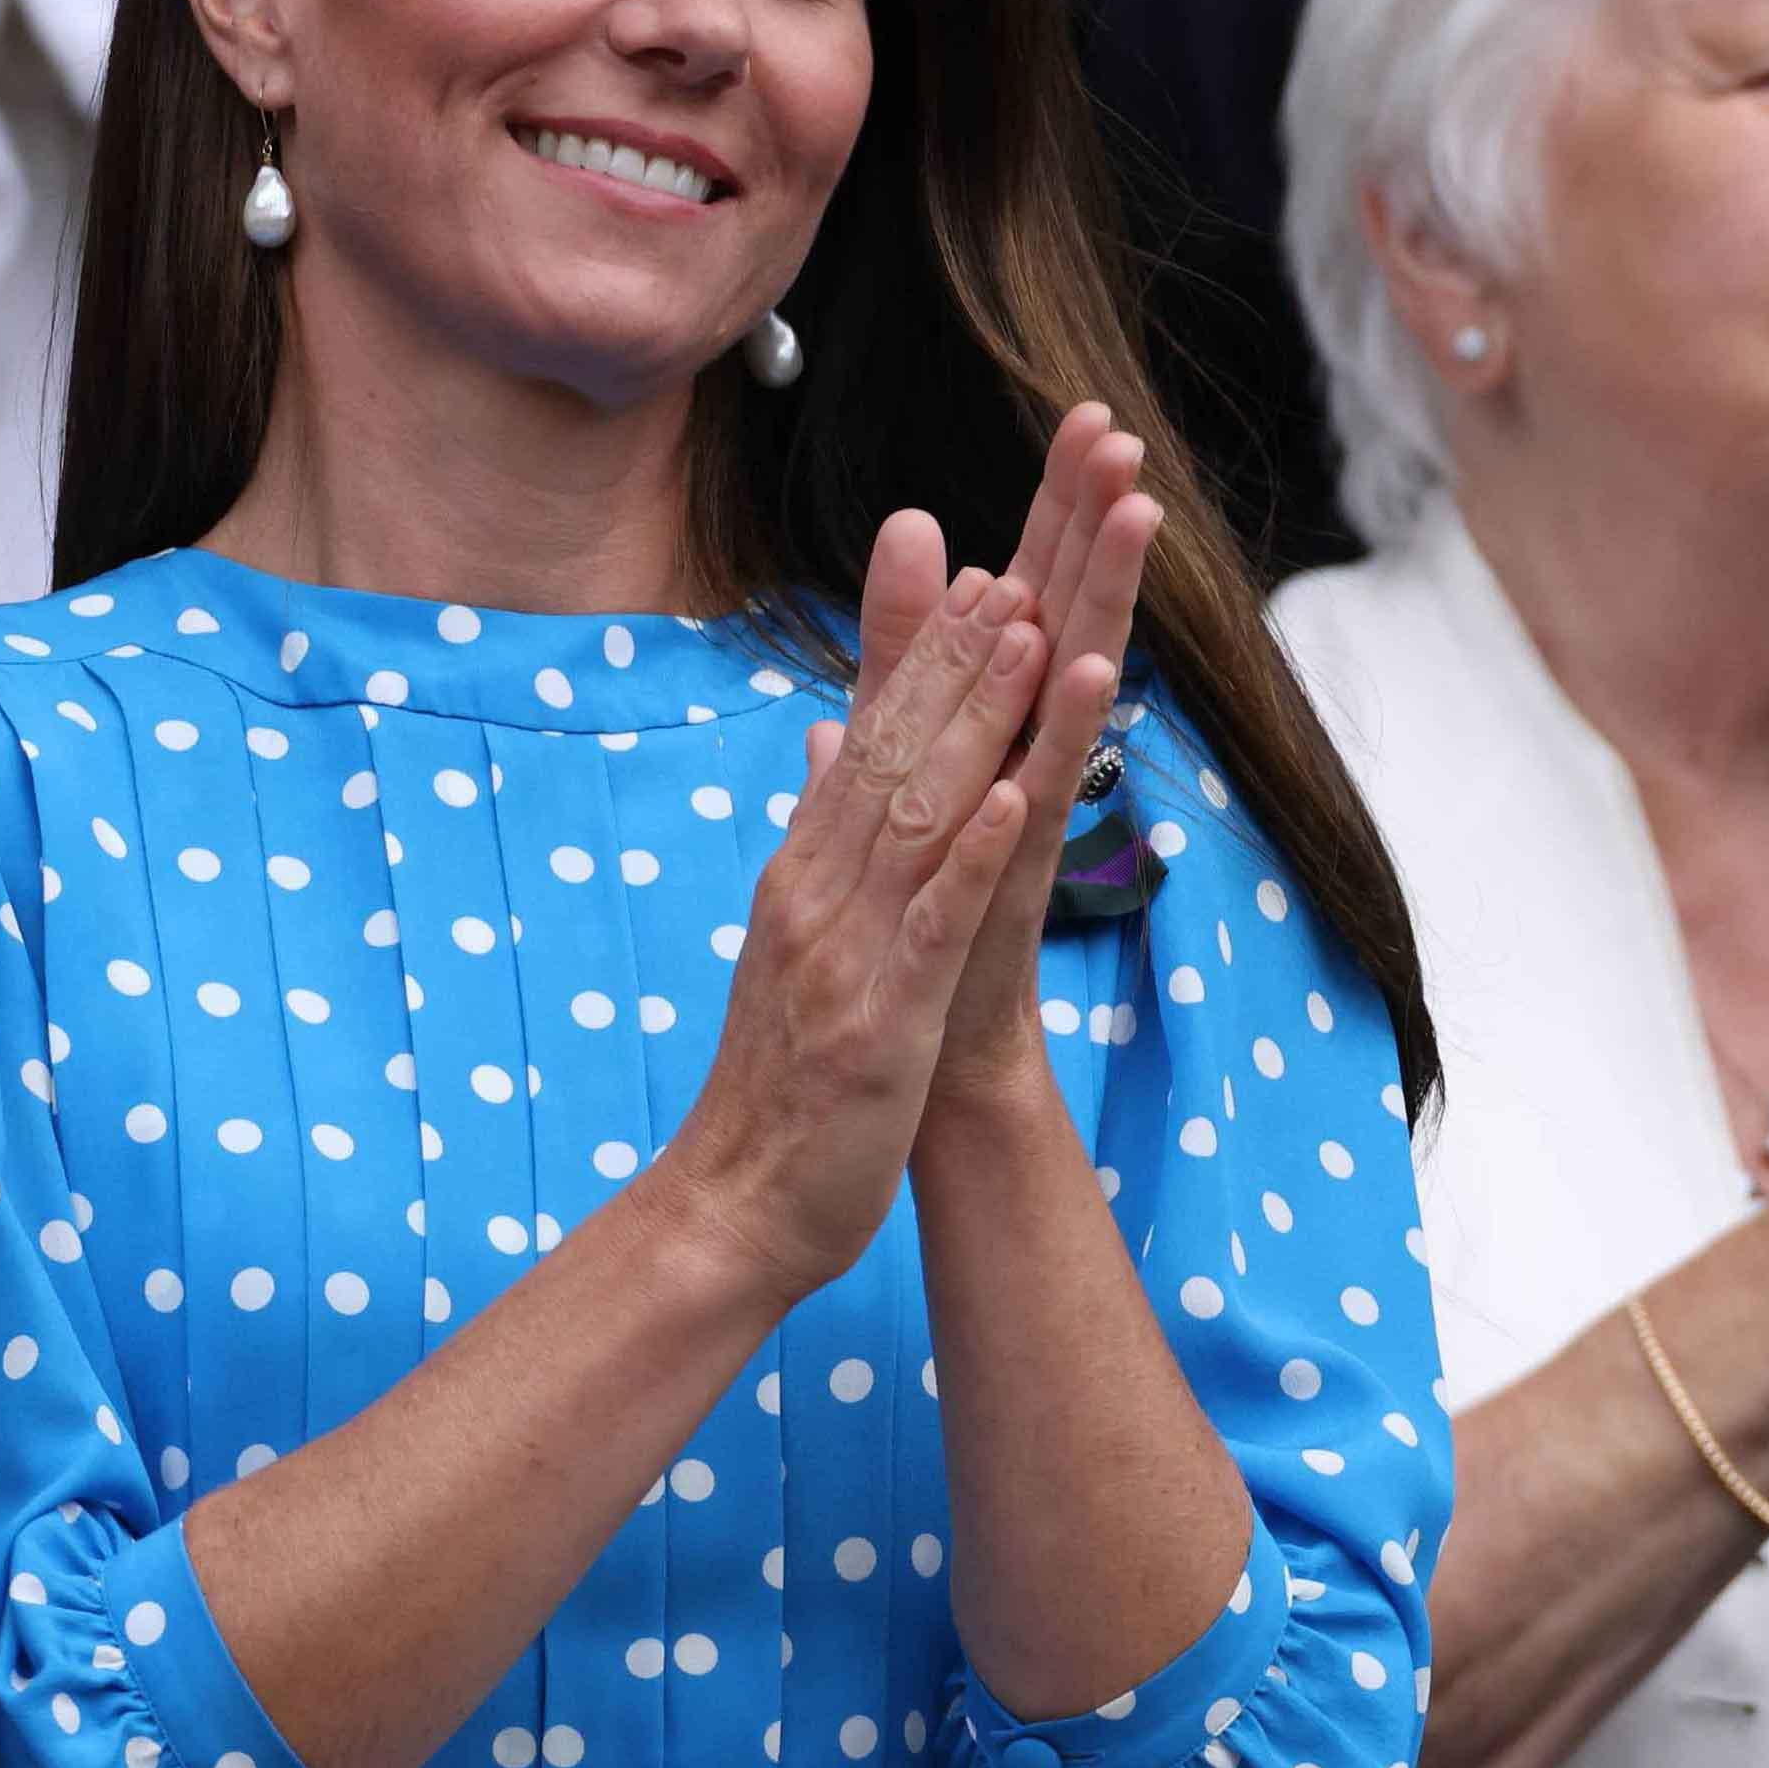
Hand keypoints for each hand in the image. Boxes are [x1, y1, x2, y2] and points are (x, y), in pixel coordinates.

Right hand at [663, 517, 1052, 1305]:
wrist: (736, 1204)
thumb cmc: (783, 1078)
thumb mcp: (801, 934)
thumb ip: (815, 828)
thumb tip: (823, 734)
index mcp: (806, 871)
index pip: (872, 743)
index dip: (928, 660)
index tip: (982, 573)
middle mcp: (818, 891)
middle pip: (894, 754)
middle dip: (958, 658)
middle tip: (1016, 562)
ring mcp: (846, 952)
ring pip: (919, 816)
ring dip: (977, 724)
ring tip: (1032, 637)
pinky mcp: (882, 1019)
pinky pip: (931, 925)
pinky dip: (968, 857)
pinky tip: (1010, 797)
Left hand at [916, 405, 1160, 1146]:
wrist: (926, 1055)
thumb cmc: (917, 920)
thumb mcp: (895, 771)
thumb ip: (897, 672)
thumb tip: (906, 579)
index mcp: (991, 725)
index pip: (1031, 590)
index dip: (1056, 507)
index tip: (1086, 414)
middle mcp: (1025, 753)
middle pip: (1068, 608)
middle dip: (1092, 519)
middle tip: (1122, 427)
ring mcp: (1031, 803)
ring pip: (1077, 679)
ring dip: (1107, 594)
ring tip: (1137, 509)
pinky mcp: (1024, 864)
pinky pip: (1056, 777)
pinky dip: (1074, 722)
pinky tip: (1099, 661)